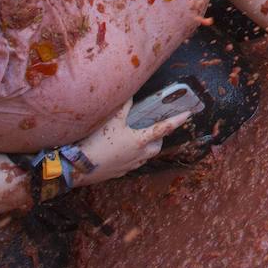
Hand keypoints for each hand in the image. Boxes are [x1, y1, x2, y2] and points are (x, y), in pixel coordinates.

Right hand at [72, 99, 192, 186]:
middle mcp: (138, 155)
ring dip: (147, 148)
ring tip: (139, 139)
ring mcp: (130, 166)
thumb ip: (123, 107)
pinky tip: (123, 151)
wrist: (78, 168)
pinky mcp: (120, 173)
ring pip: (146, 157)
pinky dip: (133, 156)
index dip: (177, 120)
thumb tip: (131, 94)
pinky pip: (132, 164)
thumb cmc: (96, 143)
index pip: (164, 128)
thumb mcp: (110, 121)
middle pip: (157, 147)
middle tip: (156, 128)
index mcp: (140, 141)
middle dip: (159, 138)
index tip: (188, 115)